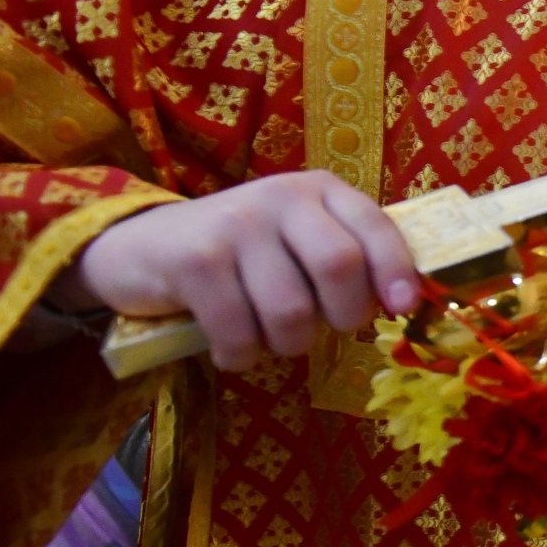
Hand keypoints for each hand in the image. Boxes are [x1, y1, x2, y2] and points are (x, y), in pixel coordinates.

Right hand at [61, 171, 419, 371]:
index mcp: (318, 190)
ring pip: (290, 311)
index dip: (395, 271)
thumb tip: (405, 302)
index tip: (400, 308)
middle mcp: (280, 197)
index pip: (374, 226)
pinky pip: (239, 331)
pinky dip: (241, 355)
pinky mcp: (194, 260)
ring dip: (286, 344)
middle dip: (342, 315)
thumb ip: (346, 257)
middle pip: (339, 266)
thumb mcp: (297, 240)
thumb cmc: (241, 254)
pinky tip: (232, 348)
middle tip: (323, 329)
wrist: (141, 246)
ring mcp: (235, 225)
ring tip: (268, 335)